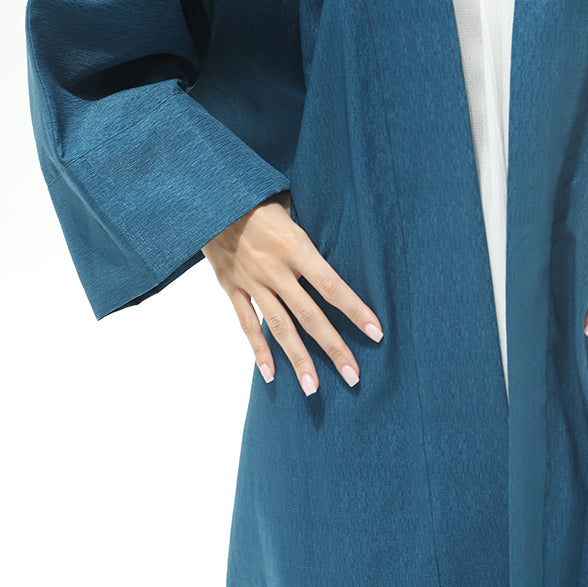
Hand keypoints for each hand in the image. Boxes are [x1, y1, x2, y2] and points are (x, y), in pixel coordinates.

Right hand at [202, 191, 383, 395]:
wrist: (211, 198)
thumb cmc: (259, 199)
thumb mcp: (292, 208)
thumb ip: (313, 236)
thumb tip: (344, 247)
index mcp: (296, 246)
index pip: (332, 285)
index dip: (355, 310)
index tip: (376, 333)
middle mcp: (275, 268)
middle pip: (310, 315)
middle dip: (334, 347)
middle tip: (353, 377)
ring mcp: (252, 281)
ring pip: (280, 327)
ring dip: (299, 359)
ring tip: (314, 388)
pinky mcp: (232, 287)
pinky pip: (247, 324)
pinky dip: (259, 350)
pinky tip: (271, 374)